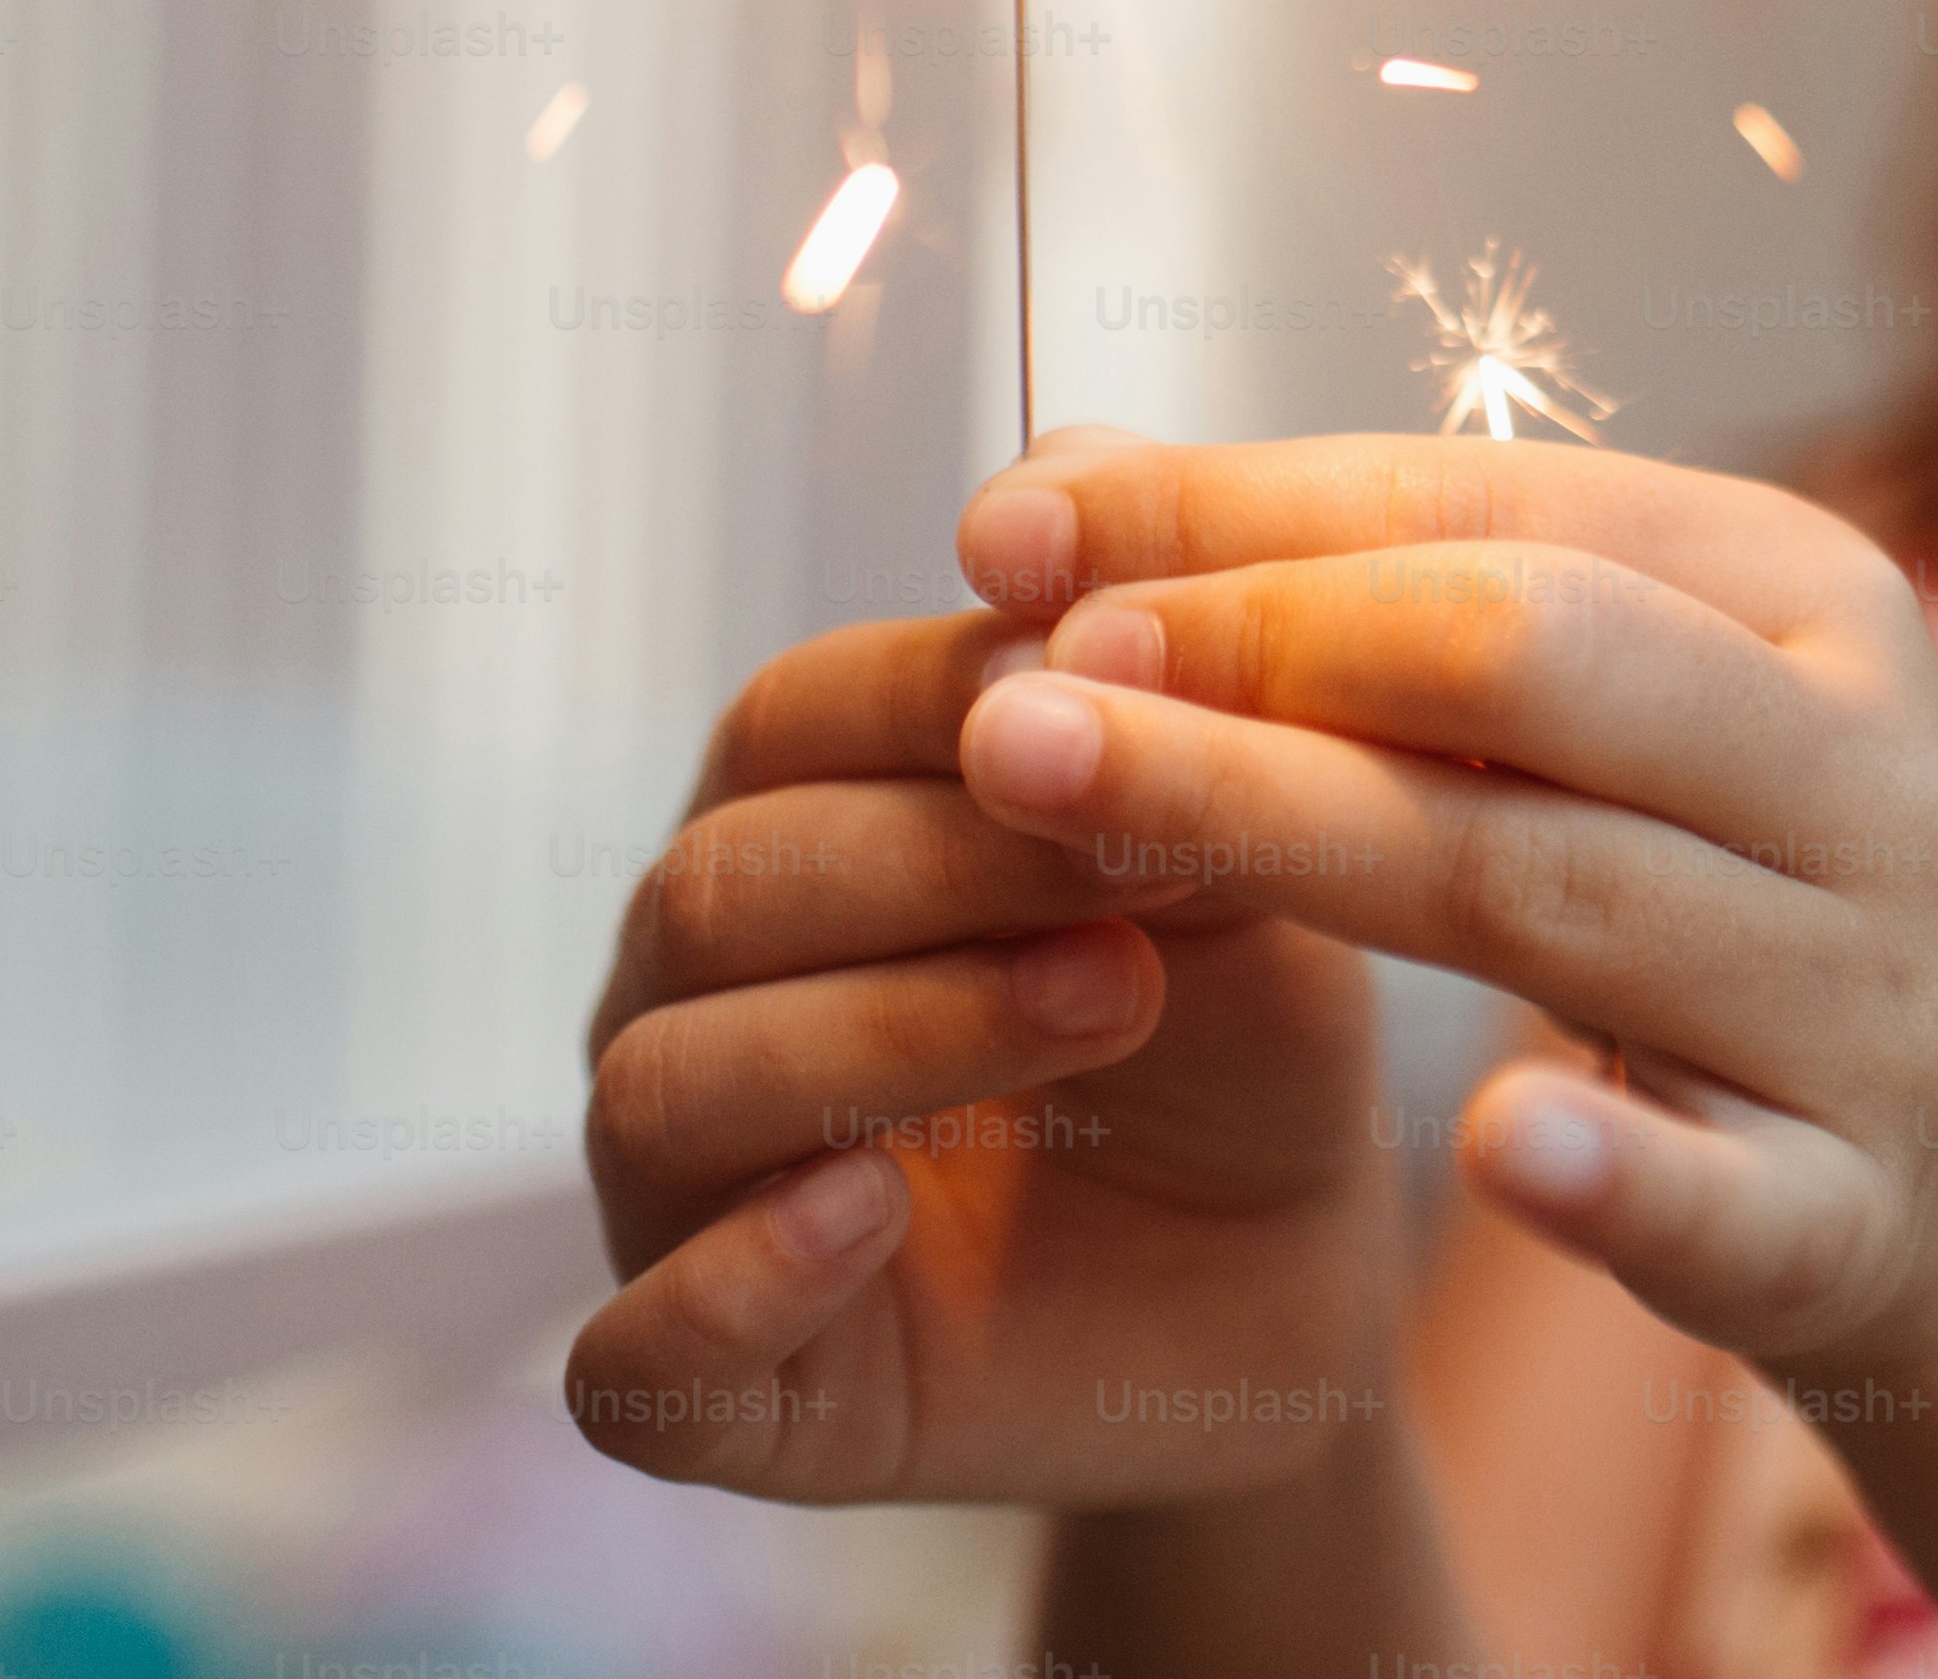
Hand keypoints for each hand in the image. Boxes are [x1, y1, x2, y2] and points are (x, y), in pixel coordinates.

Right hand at [570, 601, 1408, 1504]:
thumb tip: (1078, 540)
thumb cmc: (1242, 1039)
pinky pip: (637, 1357)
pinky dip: (734, 1283)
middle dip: (939, 860)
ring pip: (671, 1083)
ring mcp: (680, 1199)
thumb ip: (1151, 739)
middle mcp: (693, 999)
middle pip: (721, 885)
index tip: (1119, 692)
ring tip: (1096, 1005)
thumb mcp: (1233, 879)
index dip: (945, 698)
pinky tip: (867, 1212)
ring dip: (885, 1031)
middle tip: (1141, 877)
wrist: (1299, 1285)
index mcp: (790, 835)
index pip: (792, 716)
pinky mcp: (716, 1398)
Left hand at [948, 432, 1937, 1378]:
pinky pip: (1729, 1193)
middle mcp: (1863, 772)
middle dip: (1252, 659)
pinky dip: (1618, 1173)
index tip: (999, 544)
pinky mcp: (1848, 1217)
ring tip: (1056, 813)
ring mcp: (1870, 998)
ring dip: (1292, 841)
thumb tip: (1045, 492)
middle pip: (1526, 673)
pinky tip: (1490, 1149)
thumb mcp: (1570, 708)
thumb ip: (1338, 592)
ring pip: (1560, 896)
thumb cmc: (1693, 868)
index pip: (1491, 518)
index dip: (1242, 524)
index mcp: (1806, 590)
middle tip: (1013, 693)